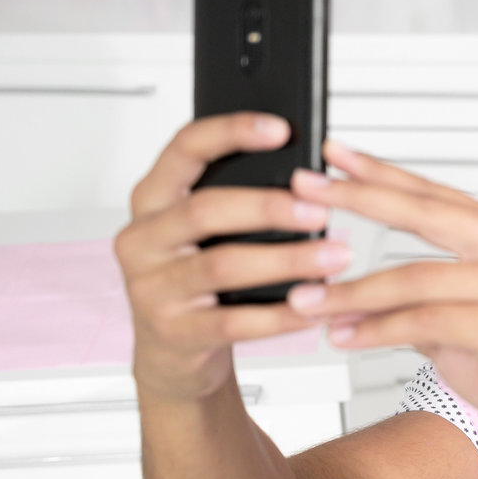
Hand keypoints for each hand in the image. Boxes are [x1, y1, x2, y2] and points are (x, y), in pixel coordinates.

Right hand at [114, 113, 352, 401]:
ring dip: (286, 260)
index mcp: (153, 198)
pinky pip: (235, 322)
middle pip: (205, 210)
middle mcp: (143, 238)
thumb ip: (236, 197)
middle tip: (320, 210)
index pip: (185, 148)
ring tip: (334, 256)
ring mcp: (153, 288)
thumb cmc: (198, 275)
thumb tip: (309, 176)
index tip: (281, 128)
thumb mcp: (205, 231)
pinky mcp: (175, 332)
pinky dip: (282, 315)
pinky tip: (315, 307)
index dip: (231, 132)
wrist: (169, 350)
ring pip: (223, 265)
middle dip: (269, 207)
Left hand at [288, 140, 477, 450]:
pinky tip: (345, 336)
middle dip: (359, 198)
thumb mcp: (470, 325)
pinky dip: (381, 330)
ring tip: (306, 298)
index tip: (333, 157)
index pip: (434, 195)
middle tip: (307, 189)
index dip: (381, 174)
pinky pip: (432, 321)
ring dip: (353, 290)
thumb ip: (425, 303)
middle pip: (426, 213)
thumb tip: (360, 298)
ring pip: (419, 276)